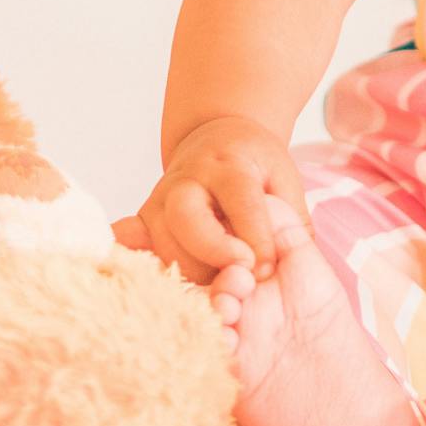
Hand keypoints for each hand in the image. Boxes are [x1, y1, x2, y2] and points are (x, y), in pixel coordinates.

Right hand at [111, 114, 310, 290]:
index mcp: (229, 165)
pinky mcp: (145, 217)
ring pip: (162, 240)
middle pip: (187, 217)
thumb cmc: (256, 166)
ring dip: (190, 271)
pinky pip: (131, 240)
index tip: (266, 268)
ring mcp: (161, 198)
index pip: (240, 201)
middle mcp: (188, 178)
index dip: (254, 237)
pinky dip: (137, 260)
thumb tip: (294, 268)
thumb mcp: (284, 180)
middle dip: (213, 252)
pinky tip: (154, 281)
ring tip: (217, 285)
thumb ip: (292, 222)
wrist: (216, 140)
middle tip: (240, 275)